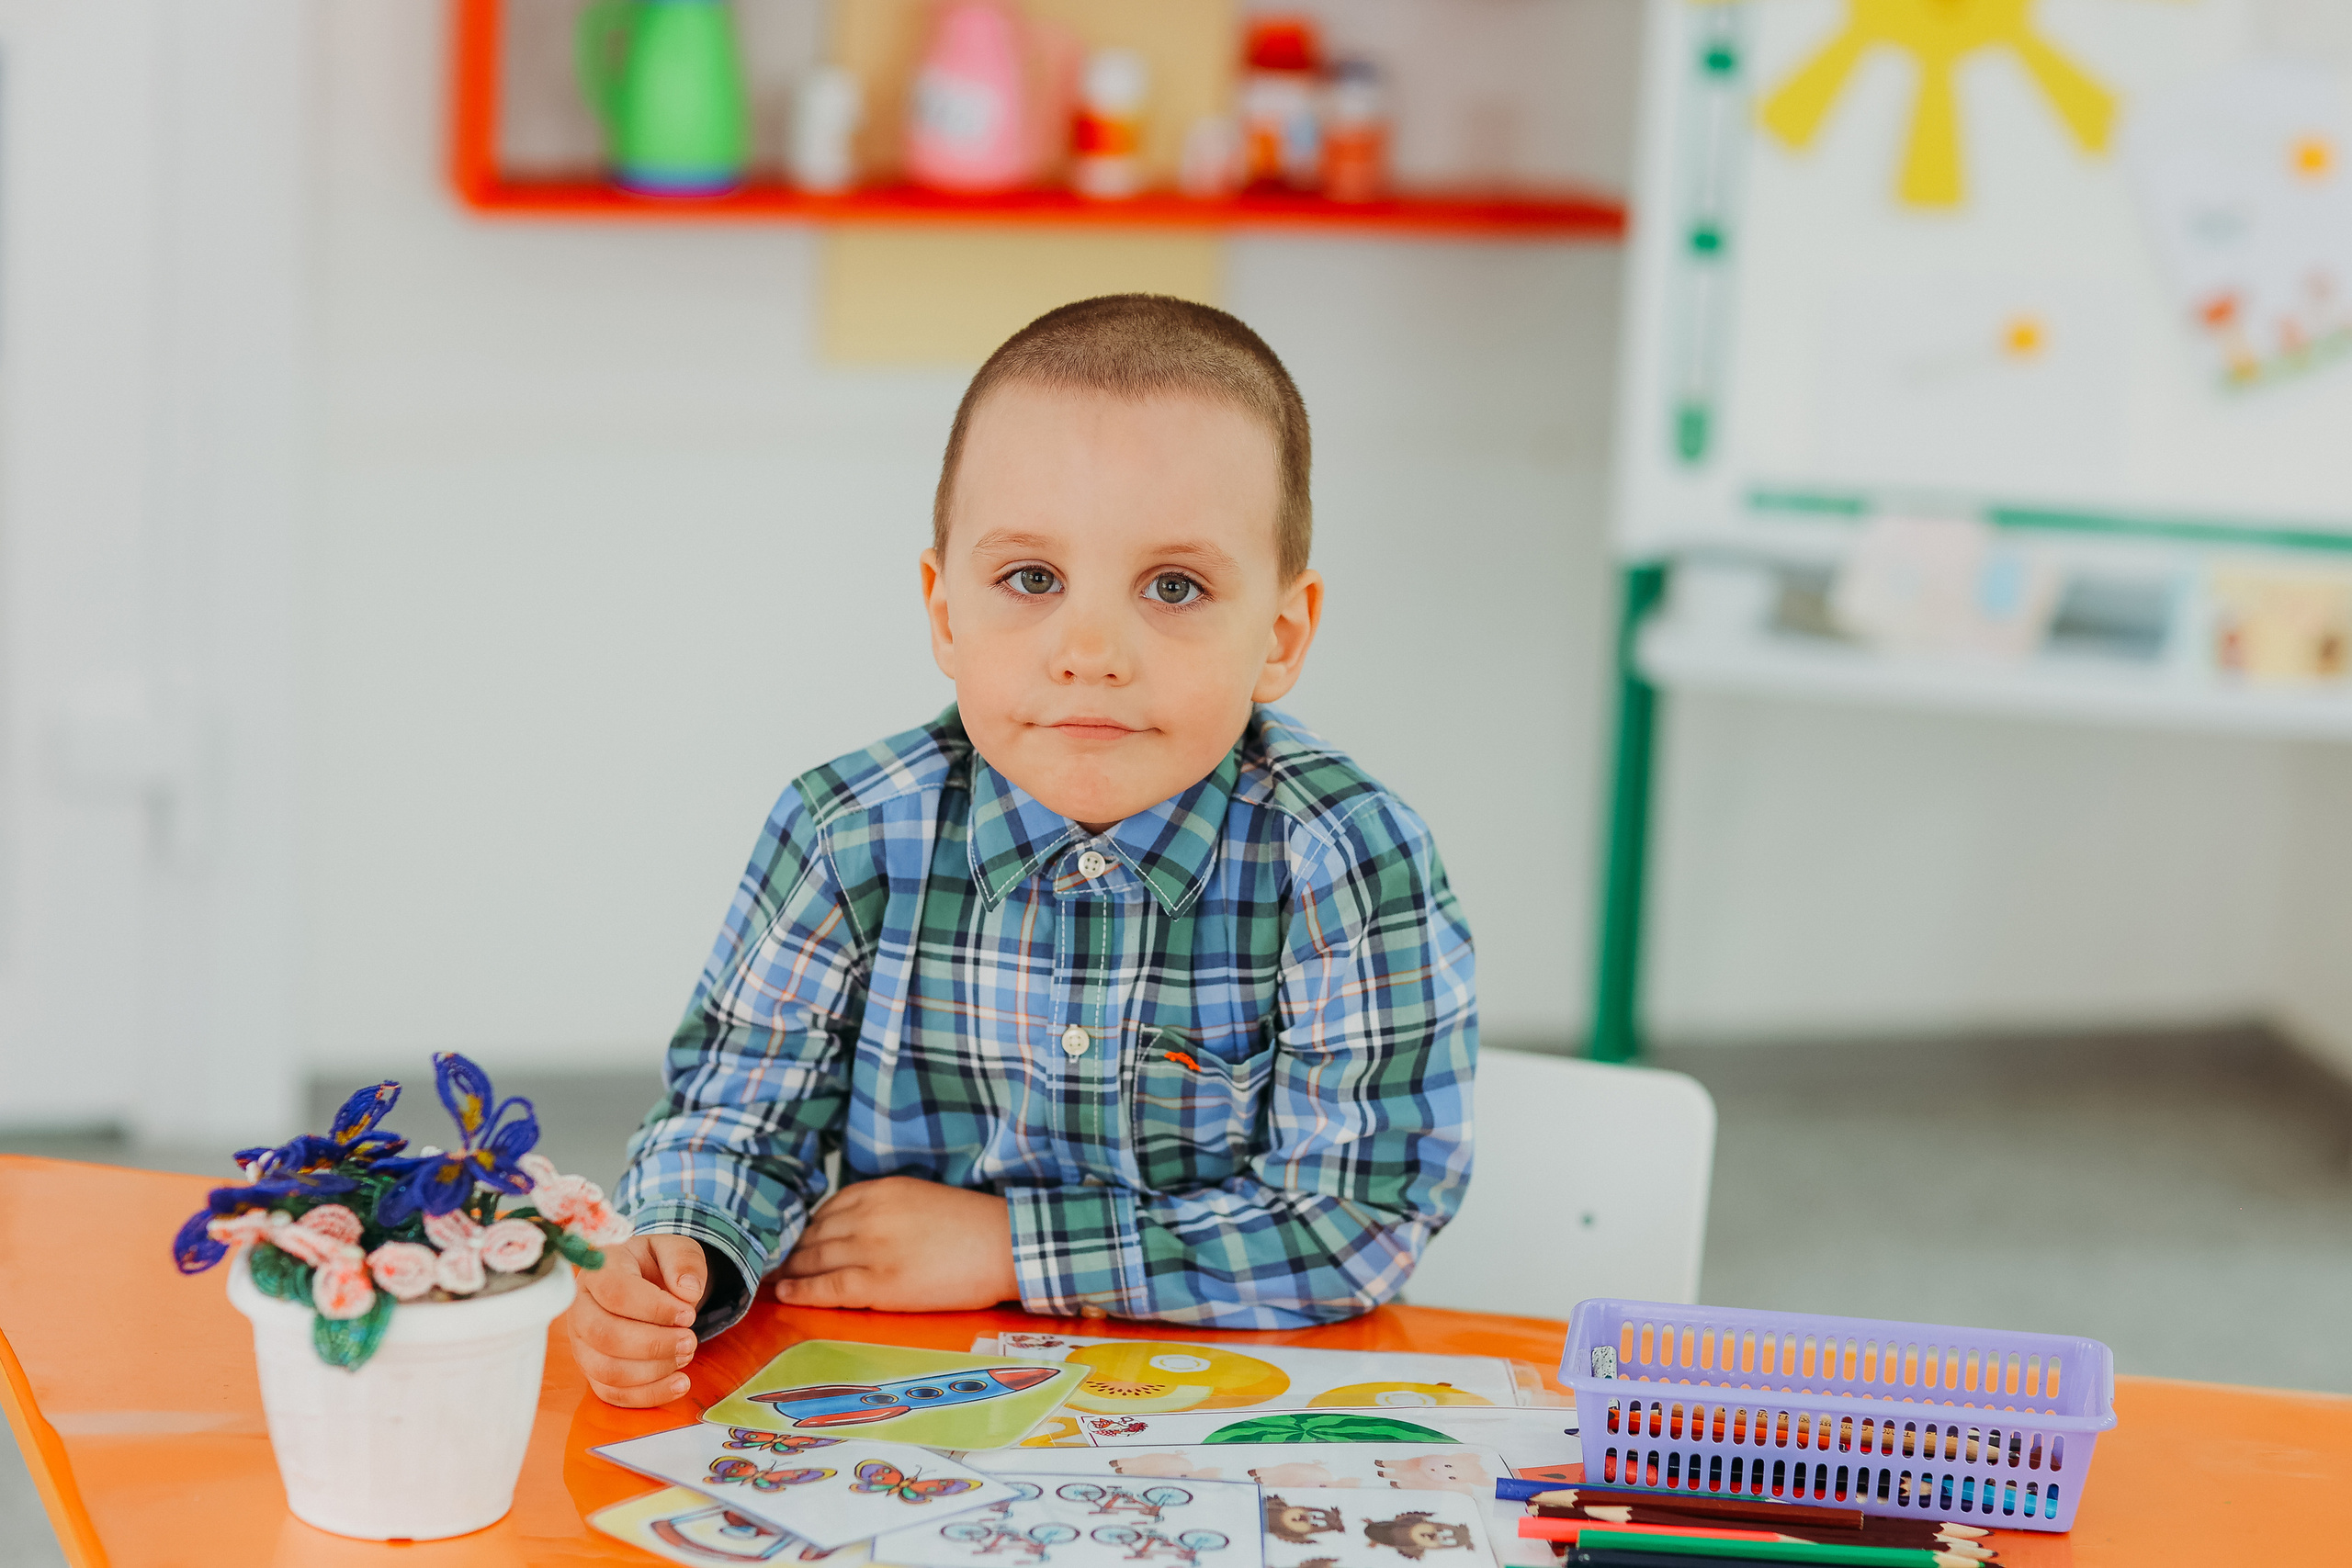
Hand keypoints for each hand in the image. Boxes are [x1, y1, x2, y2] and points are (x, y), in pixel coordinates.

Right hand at [566, 1234, 709, 1407]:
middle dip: (654, 1344)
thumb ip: (685, 1261)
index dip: (654, 1308)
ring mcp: (582, 1343)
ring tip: (686, 1356)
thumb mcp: (675, 1249)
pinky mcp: (592, 1370)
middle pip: (605, 1335)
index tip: (688, 1315)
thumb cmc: (656, 1265)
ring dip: (653, 1370)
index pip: (615, 1292)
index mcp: (599, 1270)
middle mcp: (581, 1308)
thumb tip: (688, 1292)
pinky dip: (648, 1394)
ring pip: (607, 1370)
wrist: (645, 1283)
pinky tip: (679, 1383)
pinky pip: (613, 1393)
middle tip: (690, 1341)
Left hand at [776, 1176, 1018, 1310]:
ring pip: (813, 1260)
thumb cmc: (970, 1224)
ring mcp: (870, 1250)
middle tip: (773, 1264)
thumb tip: (855, 1225)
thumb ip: (884, 1205)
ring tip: (773, 1280)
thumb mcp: (920, 1196)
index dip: (806, 1229)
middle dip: (791, 1250)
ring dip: (789, 1270)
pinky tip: (785, 1294)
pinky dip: (800, 1291)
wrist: (1003, 1245)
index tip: (794, 1241)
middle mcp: (867, 1216)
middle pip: (814, 1234)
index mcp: (880, 1190)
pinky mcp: (877, 1285)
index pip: (826, 1209)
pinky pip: (826, 1288)